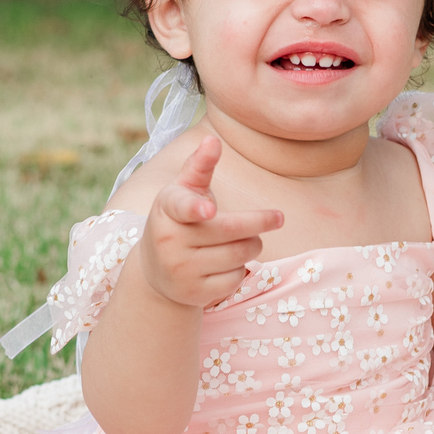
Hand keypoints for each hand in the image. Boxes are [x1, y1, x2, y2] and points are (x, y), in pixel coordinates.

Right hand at [137, 135, 282, 308]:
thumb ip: (200, 166)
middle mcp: (170, 240)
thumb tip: (212, 140)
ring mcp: (181, 270)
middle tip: (278, 217)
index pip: (182, 205)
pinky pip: (237, 278)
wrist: (155, 271)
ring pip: (241, 255)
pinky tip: (228, 264)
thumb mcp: (183, 191)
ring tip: (245, 240)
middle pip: (233, 230)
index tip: (207, 210)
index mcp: (168, 208)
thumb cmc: (179, 220)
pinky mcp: (195, 293)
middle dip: (260, 223)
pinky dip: (242, 269)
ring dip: (253, 245)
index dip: (196, 207)